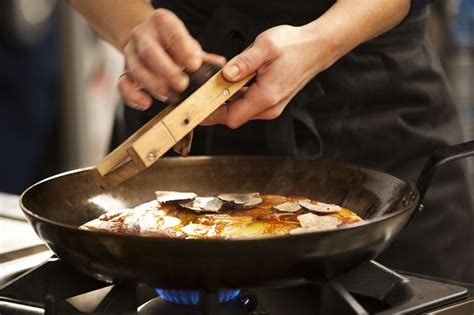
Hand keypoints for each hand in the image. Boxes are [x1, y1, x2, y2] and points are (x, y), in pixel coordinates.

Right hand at [117, 8, 225, 109]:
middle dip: (167, 71)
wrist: (149, 41)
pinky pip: (123, 84)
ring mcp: (131, 53)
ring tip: (173, 97)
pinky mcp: (125, 72)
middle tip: (182, 85)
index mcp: (162, 23)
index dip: (183, 49)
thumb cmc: (173, 45)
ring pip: (136, 69)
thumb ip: (204, 57)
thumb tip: (219, 67)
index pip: (172, 32)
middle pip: (150, 52)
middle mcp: (143, 35)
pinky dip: (133, 96)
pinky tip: (146, 103)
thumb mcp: (189, 45)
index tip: (195, 64)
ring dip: (155, 86)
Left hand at [202, 24, 333, 127]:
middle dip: (217, 104)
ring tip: (220, 80)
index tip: (199, 101)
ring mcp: (270, 107)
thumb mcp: (266, 47)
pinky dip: (237, 96)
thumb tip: (226, 74)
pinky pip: (247, 105)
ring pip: (239, 111)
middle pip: (232, 117)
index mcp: (266, 97)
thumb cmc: (294, 46)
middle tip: (205, 87)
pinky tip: (234, 80)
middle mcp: (268, 108)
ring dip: (227, 99)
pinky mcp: (270, 102)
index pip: (231, 118)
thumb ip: (244, 62)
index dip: (212, 112)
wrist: (316, 48)